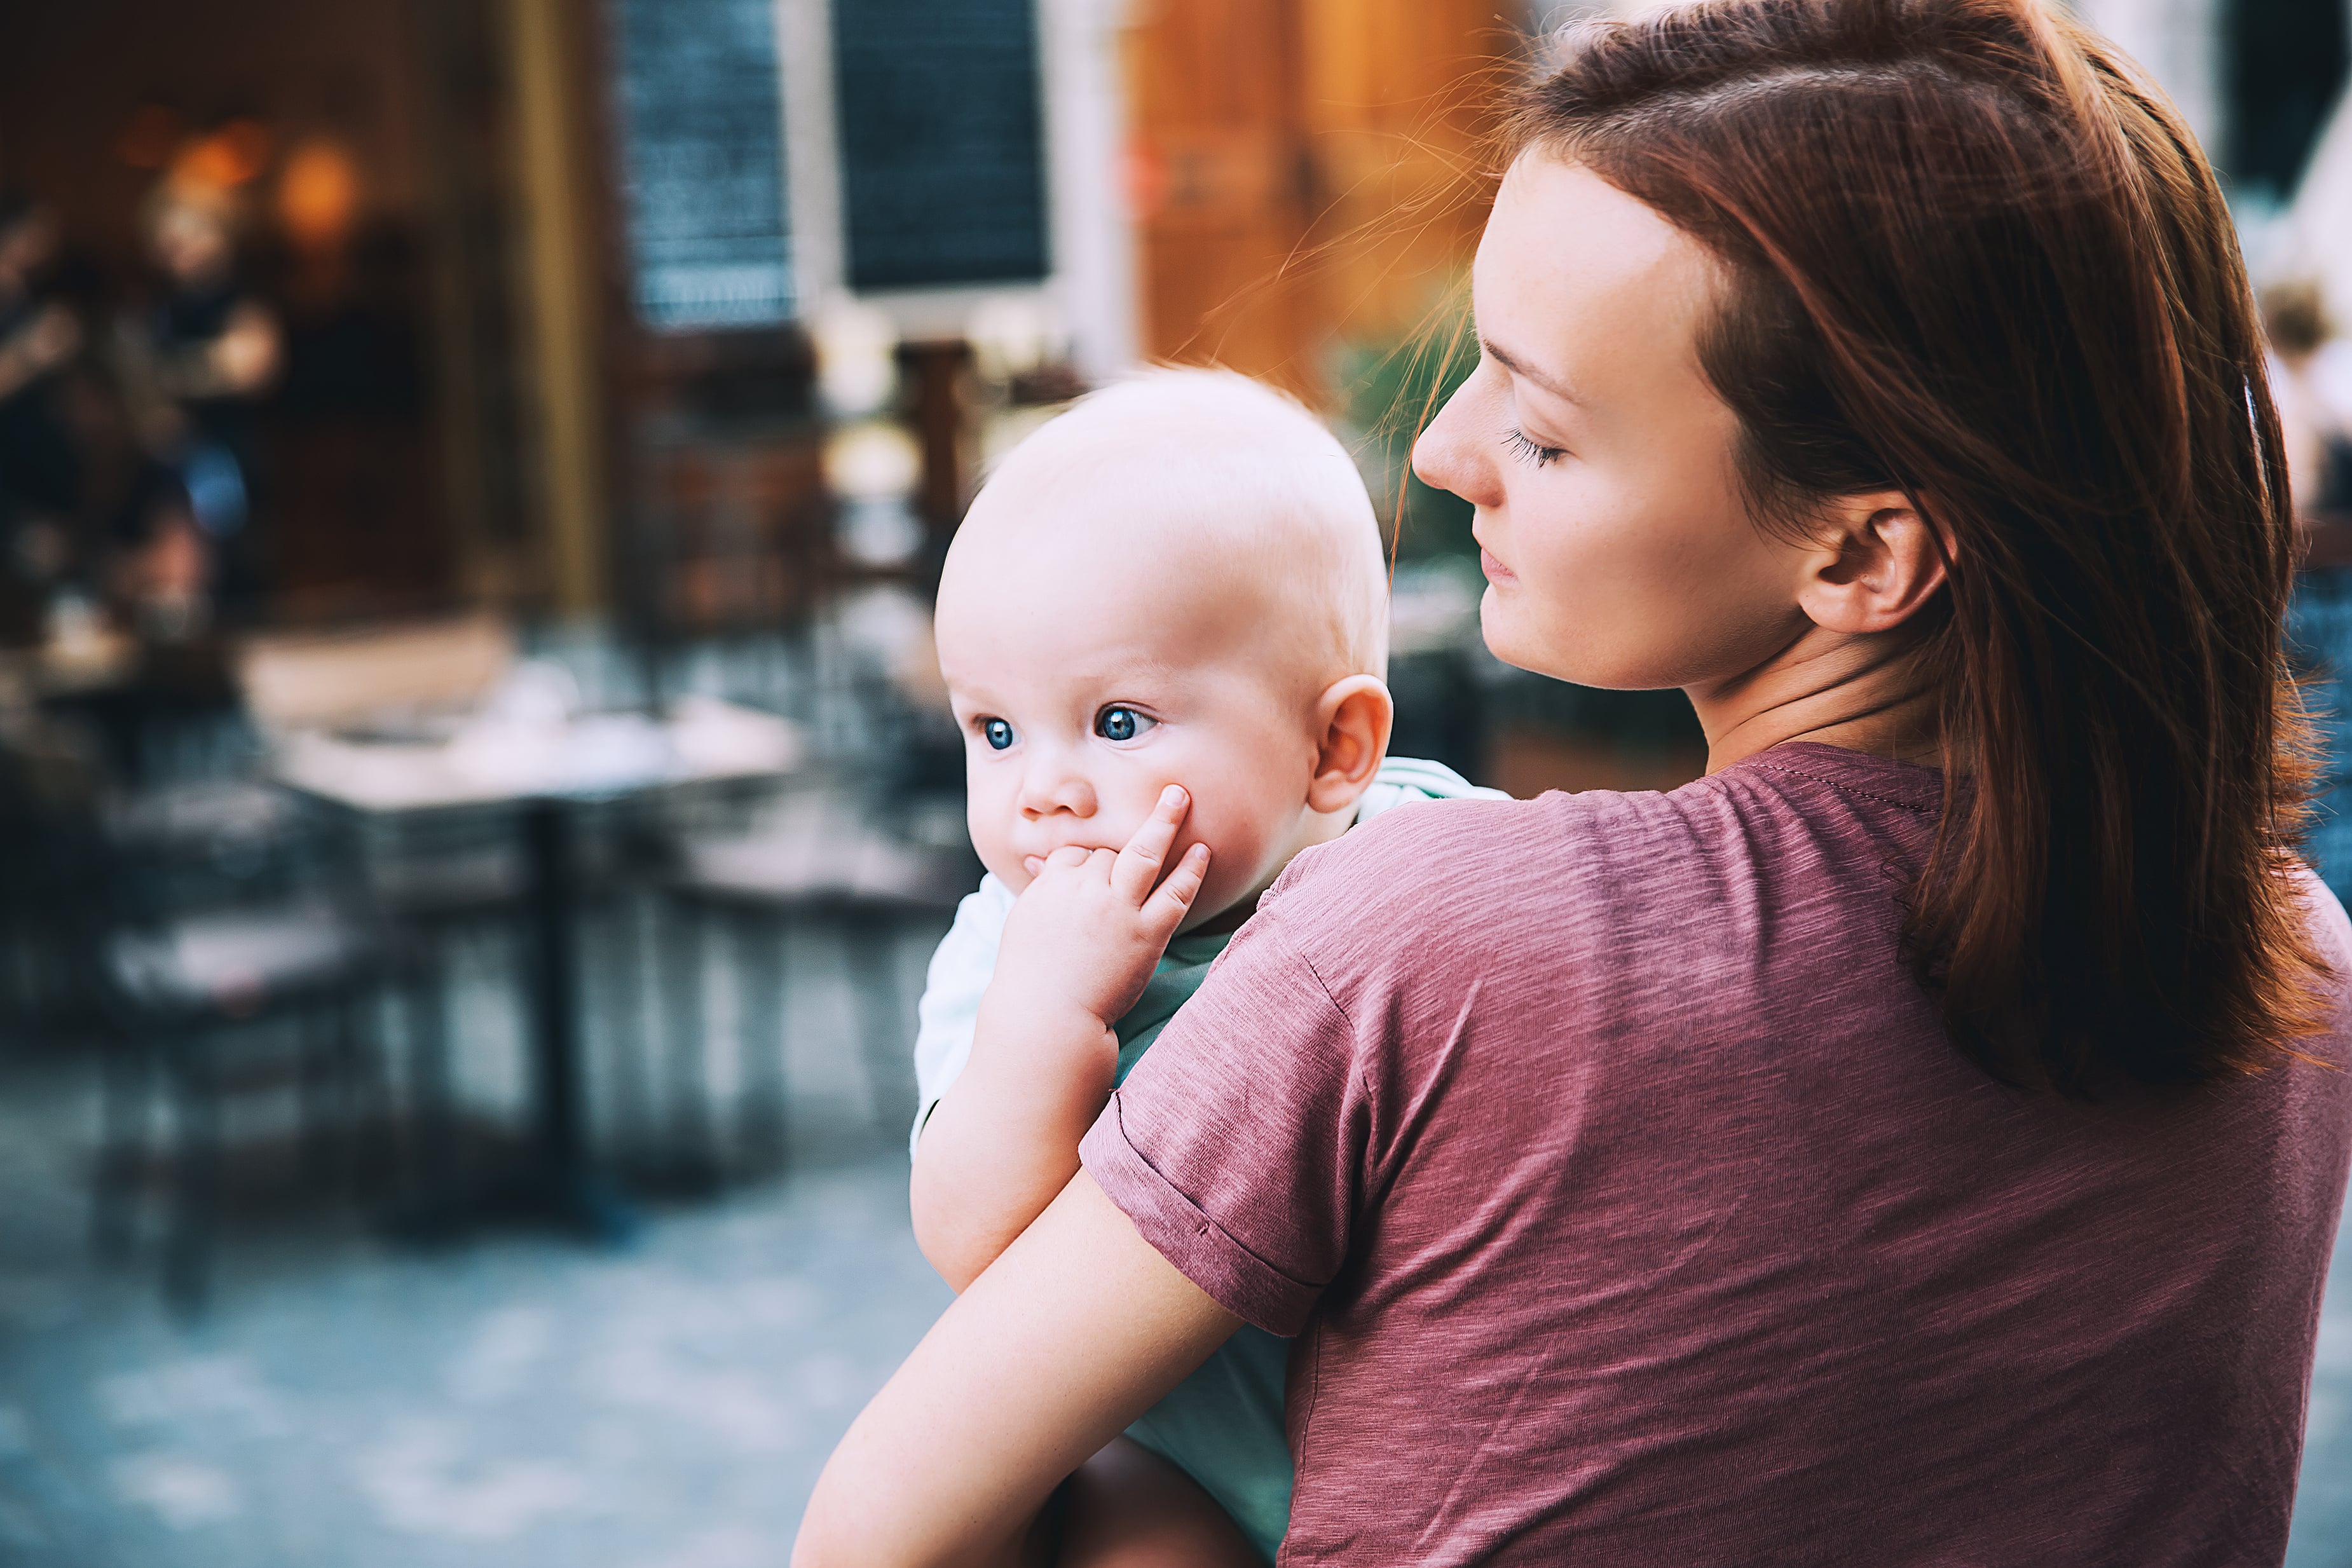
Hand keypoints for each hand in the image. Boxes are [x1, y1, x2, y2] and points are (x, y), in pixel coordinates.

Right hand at [988, 785, 1211, 1035]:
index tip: (1096, 877)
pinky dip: (1190, 872)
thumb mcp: (1024, 922)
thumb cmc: (1029, 976)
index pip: (1077, 854)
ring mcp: (1117, 910)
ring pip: (1144, 854)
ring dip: (1165, 822)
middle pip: (1109, 853)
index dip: (1088, 864)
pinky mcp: (1145, 934)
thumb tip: (1038, 861)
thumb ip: (1041, 888)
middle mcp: (1085, 889)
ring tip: (1183, 796)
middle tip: (1172, 792)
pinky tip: (1202, 852)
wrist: (1044, 1018)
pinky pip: (1173, 895)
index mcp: (1052, 884)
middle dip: (1129, 844)